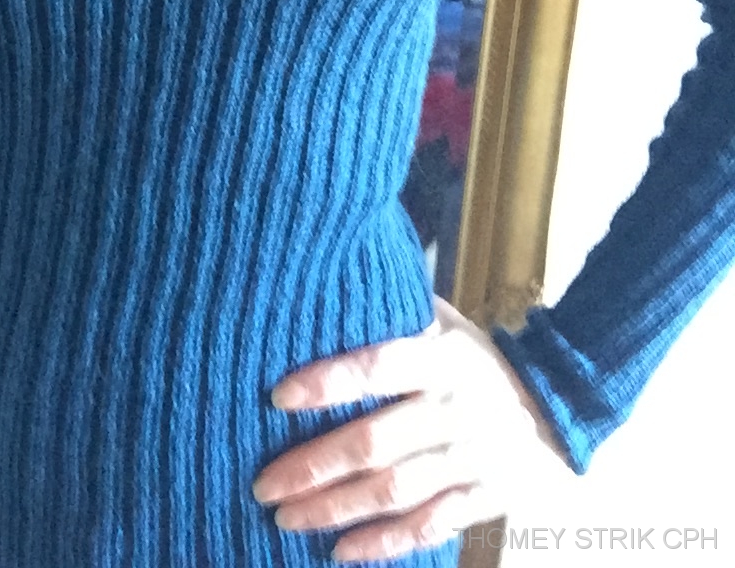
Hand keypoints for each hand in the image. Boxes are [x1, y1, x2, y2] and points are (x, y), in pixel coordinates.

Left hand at [251, 295, 569, 562]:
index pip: (378, 366)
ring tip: (286, 517)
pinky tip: (340, 550)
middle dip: (315, 465)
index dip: (328, 382)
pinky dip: (385, 542)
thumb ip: (397, 312)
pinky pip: (430, 526)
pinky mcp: (487, 498)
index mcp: (443, 357)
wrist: (561, 405)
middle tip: (264, 482)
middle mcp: (456, 408)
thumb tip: (329, 283)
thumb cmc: (479, 358)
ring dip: (336, 508)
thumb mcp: (447, 323)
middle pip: (377, 441)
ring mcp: (474, 458)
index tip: (278, 397)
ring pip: (395, 491)